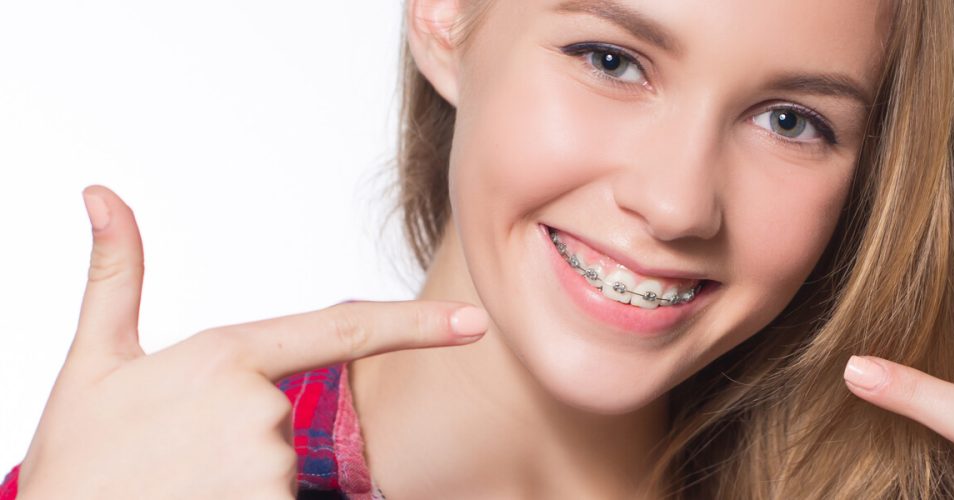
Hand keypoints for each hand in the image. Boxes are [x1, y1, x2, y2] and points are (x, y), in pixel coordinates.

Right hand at [15, 185, 490, 498]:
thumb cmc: (78, 455)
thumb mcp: (92, 360)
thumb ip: (116, 275)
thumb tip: (100, 193)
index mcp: (227, 356)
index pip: (342, 331)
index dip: (417, 324)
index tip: (476, 321)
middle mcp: (257, 408)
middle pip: (285, 418)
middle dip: (242, 436)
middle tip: (178, 454)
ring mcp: (267, 465)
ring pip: (280, 466)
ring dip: (238, 475)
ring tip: (179, 481)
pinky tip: (196, 498)